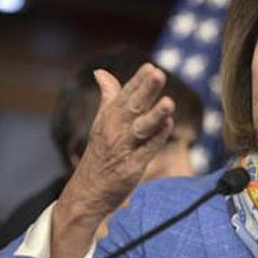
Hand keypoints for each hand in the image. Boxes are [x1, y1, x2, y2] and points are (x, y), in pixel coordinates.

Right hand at [58, 63, 174, 219]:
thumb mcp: (101, 121)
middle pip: (133, 106)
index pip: (125, 94)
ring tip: (169, 102)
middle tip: (158, 74)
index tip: (151, 66)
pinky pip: (146, 150)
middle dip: (146, 90)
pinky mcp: (131, 168)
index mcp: (109, 117)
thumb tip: (101, 72)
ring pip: (141, 128)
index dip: (138, 81)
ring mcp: (123, 149)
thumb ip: (108, 96)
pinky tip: (168, 126)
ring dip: (155, 115)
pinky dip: (157, 139)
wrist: (87, 192)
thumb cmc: (100, 153)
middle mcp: (115, 130)